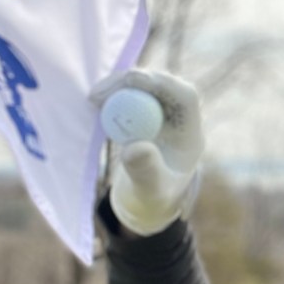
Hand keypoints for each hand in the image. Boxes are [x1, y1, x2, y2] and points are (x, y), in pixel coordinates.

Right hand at [91, 69, 203, 235]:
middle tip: (99, 92)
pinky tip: (94, 103)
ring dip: (118, 88)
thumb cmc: (153, 200)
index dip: (162, 83)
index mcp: (190, 134)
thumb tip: (135, 148)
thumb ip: (146, 172)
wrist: (146, 202)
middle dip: (132, 81)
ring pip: (143, 87)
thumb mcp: (150, 191)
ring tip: (93, 100)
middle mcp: (179, 119)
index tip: (131, 83)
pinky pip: (129, 95)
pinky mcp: (144, 115)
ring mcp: (161, 115)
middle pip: (162, 85)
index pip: (186, 97)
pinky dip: (112, 96)